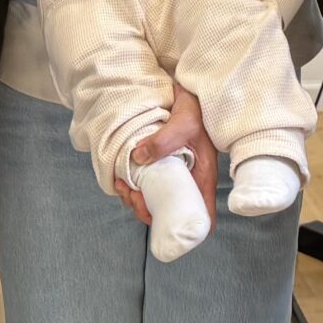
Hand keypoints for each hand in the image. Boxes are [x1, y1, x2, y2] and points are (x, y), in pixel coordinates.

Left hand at [113, 85, 216, 225]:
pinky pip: (145, 186)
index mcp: (201, 179)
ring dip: (135, 200)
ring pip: (154, 202)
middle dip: (147, 212)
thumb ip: (163, 141)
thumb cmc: (195, 110)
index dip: (185, 229)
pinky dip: (131, 188)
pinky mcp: (159, 167)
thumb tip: (138, 158)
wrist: (189, 93)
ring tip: (123, 186)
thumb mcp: (183, 123)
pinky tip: (120, 178)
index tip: (162, 220)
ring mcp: (173, 176)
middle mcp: (188, 182)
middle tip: (133, 196)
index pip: (202, 217)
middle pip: (170, 214)